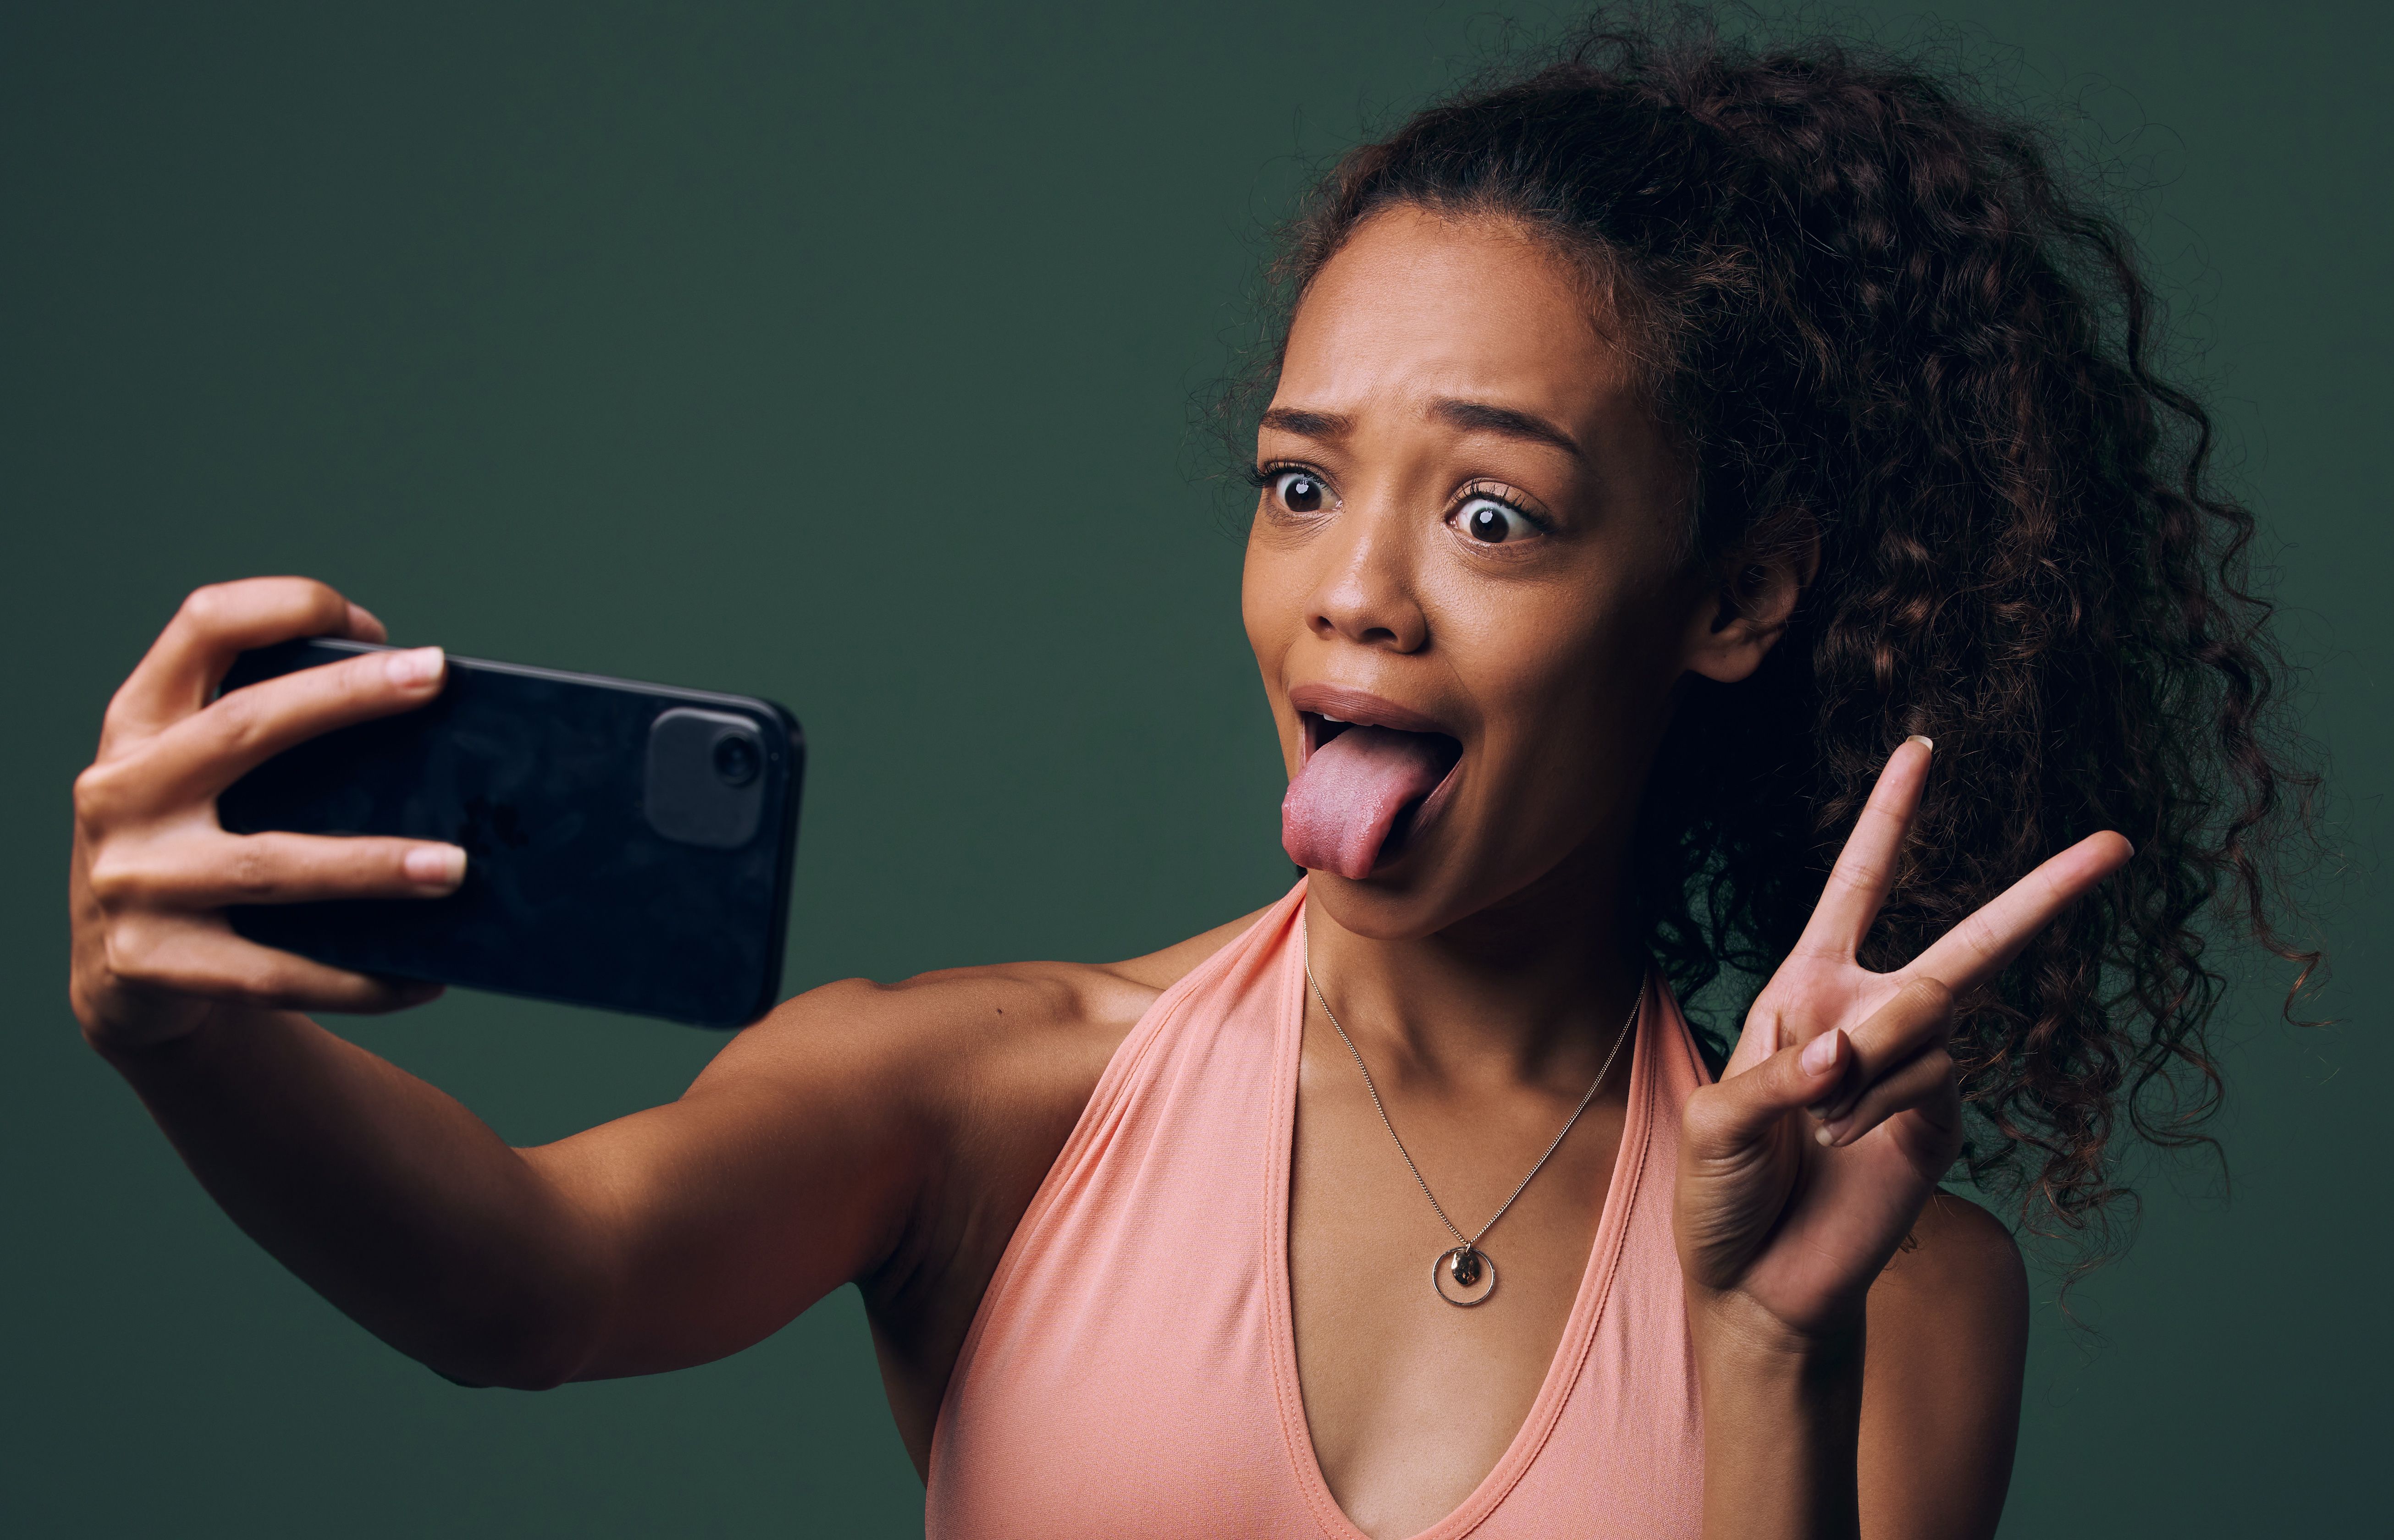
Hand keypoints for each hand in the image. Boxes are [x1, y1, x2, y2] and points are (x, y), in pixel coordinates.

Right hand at [69, 578, 467, 1052]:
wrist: (120, 973)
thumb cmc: (199, 844)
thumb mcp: (204, 776)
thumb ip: (271, 736)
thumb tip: (416, 705)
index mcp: (138, 724)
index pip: (201, 627)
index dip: (284, 606)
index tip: (376, 626)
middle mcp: (121, 792)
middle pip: (243, 727)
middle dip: (346, 698)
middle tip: (434, 679)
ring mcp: (132, 881)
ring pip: (270, 867)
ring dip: (372, 868)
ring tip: (456, 866)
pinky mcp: (154, 964)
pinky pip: (274, 974)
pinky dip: (356, 979)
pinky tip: (421, 977)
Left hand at [1673, 736, 2130, 1339]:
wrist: (1756, 1280)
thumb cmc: (1720, 1191)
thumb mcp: (1717, 1120)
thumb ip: (1778, 1076)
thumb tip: (1849, 1048)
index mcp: (1808, 987)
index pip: (1858, 886)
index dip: (1890, 818)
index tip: (1923, 748)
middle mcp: (1871, 1014)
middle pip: (1969, 945)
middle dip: (2042, 893)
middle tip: (2115, 844)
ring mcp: (1914, 1070)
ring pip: (1928, 1020)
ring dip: (1866, 1066)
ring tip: (1815, 1124)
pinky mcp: (1940, 1124)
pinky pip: (1932, 1081)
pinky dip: (1882, 1106)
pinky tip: (1844, 1143)